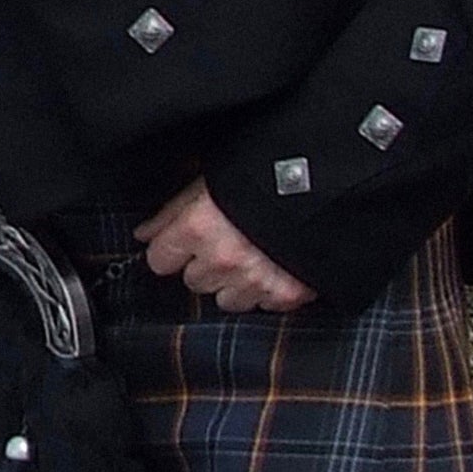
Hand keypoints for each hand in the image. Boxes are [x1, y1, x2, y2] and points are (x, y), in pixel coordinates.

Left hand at [134, 177, 317, 313]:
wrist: (326, 178)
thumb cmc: (264, 167)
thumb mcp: (209, 176)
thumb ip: (173, 210)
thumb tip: (146, 233)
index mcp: (199, 225)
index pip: (159, 258)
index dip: (169, 247)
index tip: (180, 241)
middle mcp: (223, 259)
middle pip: (192, 280)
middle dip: (203, 261)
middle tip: (223, 237)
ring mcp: (255, 281)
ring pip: (225, 299)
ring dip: (232, 280)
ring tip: (250, 251)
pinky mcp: (286, 294)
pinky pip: (263, 304)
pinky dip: (266, 288)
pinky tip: (273, 263)